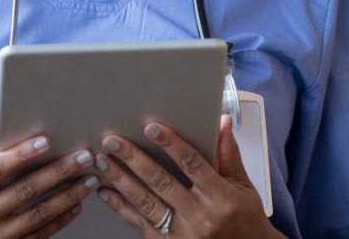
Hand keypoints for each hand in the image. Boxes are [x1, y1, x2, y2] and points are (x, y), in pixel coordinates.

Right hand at [0, 134, 99, 238]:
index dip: (20, 154)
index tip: (45, 141)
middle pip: (24, 191)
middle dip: (58, 172)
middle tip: (82, 157)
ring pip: (37, 215)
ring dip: (67, 196)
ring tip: (89, 180)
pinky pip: (38, 236)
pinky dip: (59, 221)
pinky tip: (75, 206)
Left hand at [93, 115, 285, 238]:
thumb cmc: (245, 221)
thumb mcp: (244, 186)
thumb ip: (229, 153)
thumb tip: (220, 121)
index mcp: (220, 198)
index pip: (192, 164)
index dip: (171, 144)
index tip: (151, 127)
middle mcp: (200, 217)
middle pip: (162, 182)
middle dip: (134, 159)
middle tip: (113, 141)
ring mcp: (183, 235)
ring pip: (146, 203)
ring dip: (121, 180)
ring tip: (104, 162)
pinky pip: (139, 225)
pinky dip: (120, 208)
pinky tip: (106, 192)